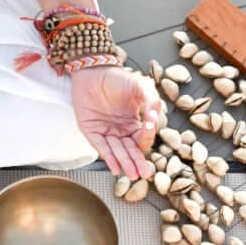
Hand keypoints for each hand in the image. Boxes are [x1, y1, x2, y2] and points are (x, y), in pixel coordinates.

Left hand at [69, 65, 163, 179]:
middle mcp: (119, 130)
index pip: (142, 138)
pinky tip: (116, 168)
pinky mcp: (90, 131)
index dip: (147, 138)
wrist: (93, 70)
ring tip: (133, 174)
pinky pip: (100, 147)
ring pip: (117, 151)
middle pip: (131, 150)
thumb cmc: (117, 78)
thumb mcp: (141, 87)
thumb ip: (152, 102)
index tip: (149, 131)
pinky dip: (108, 158)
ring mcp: (105, 131)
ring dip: (125, 163)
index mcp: (132, 122)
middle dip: (138, 162)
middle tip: (145, 174)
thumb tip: (155, 120)